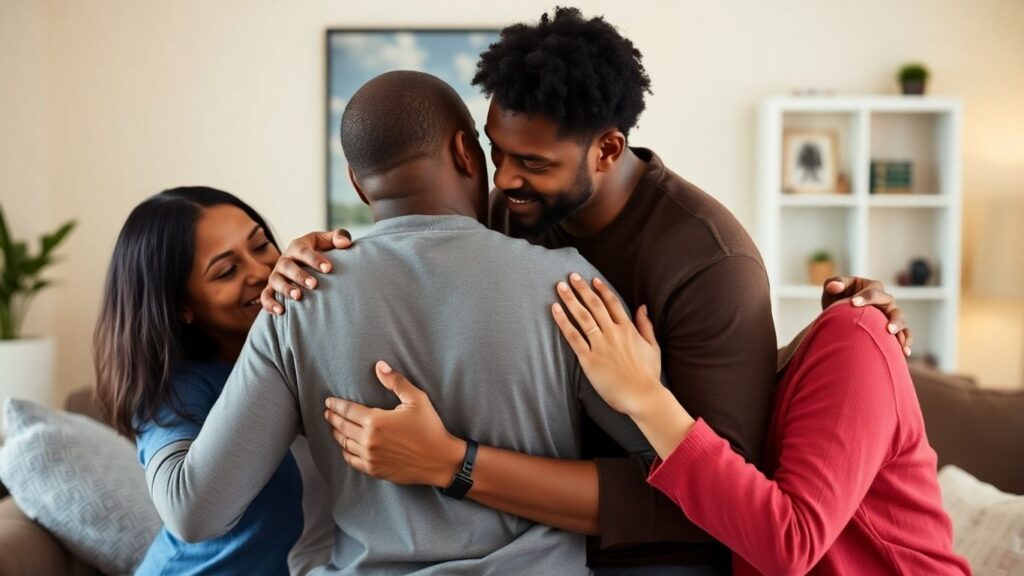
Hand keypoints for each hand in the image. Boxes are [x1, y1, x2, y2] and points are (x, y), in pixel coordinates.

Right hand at [260, 228, 351, 314]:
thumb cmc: (322, 252)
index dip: (315, 259)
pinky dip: (269, 303)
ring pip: (275, 280)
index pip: (304, 250)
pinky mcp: (272, 288)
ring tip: (298, 297)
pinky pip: (266, 296)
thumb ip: (340, 236)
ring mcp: (277, 274)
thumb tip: (346, 243)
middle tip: (314, 285)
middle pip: (287, 266)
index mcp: (298, 246)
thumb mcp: (330, 241)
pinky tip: (280, 311)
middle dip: (300, 275)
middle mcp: (285, 260)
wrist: (310, 265)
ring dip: (285, 288)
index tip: (329, 269)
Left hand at [323, 361, 464, 487]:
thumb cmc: (430, 427)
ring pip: (345, 444)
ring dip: (337, 434)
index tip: (329, 402)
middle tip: (327, 412)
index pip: (348, 411)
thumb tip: (379, 365)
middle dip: (333, 418)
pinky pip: (352, 460)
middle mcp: (369, 440)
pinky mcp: (374, 469)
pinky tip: (345, 447)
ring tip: (334, 427)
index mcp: (376, 421)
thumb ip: (396, 382)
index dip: (336, 405)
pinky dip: (345, 452)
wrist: (440, 459)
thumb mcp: (417, 399)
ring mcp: (370, 457)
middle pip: (342, 427)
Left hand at [550, 273, 662, 416]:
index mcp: (628, 330)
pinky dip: (563, 322)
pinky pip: (573, 337)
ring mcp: (600, 346)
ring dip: (570, 300)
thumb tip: (642, 306)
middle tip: (571, 276)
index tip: (593, 280)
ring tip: (560, 287)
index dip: (602, 290)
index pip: (612, 303)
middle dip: (582, 289)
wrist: (643, 396)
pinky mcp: (589, 360)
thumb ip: (646, 325)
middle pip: (594, 306)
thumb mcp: (653, 346)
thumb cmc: (648, 374)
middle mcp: (613, 333)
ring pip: (582, 317)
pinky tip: (555, 310)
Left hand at [821, 276, 912, 355]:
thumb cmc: (837, 298)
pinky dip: (906, 341)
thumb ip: (833, 283)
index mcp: (872, 287)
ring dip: (898, 327)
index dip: (864, 297)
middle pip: (891, 305)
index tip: (853, 303)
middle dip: (889, 316)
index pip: (872, 292)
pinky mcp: (893, 328)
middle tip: (886, 328)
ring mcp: (890, 314)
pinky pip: (905, 334)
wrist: (839, 315)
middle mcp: (885, 300)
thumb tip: (834, 286)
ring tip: (891, 335)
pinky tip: (905, 352)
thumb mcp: (832, 289)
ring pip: (901, 319)